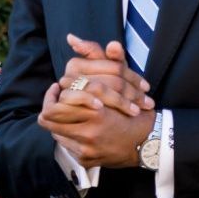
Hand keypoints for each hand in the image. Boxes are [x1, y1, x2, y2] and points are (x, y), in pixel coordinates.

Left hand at [40, 38, 153, 167]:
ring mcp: (87, 148)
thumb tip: (72, 38)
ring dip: (59, 123)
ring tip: (66, 114)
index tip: (56, 88)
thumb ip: (100, 57)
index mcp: (95, 110)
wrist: (150, 141)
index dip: (51, 96)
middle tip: (55, 101)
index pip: (54, 105)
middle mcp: (88, 131)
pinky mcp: (87, 160)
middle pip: (48, 121)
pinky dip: (69, 137)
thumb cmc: (135, 107)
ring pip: (55, 134)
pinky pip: (66, 147)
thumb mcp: (122, 78)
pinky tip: (77, 128)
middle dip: (50, 109)